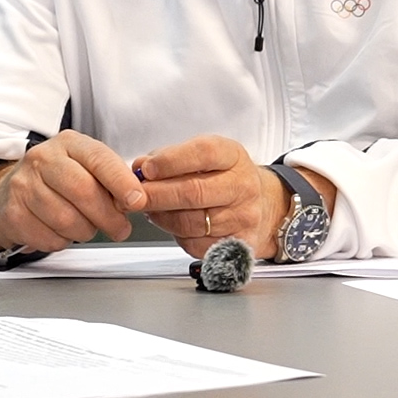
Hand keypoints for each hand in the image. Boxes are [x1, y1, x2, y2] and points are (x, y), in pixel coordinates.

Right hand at [0, 130, 146, 252]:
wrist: (11, 194)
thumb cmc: (58, 181)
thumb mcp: (85, 168)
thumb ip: (110, 179)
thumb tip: (136, 198)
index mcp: (68, 143)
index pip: (99, 159)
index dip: (121, 182)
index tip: (137, 200)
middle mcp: (42, 159)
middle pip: (84, 192)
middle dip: (108, 217)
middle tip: (120, 228)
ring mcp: (24, 186)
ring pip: (68, 220)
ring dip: (85, 231)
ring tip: (85, 226)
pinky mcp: (13, 213)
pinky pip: (51, 238)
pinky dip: (63, 241)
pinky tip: (60, 230)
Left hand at [130, 136, 297, 258]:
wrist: (263, 205)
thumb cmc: (225, 177)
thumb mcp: (204, 157)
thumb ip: (170, 158)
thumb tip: (138, 167)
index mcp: (233, 157)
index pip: (203, 153)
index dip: (170, 161)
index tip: (145, 168)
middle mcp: (243, 186)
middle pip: (194, 192)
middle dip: (157, 195)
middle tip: (134, 196)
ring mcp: (244, 217)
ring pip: (191, 222)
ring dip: (162, 217)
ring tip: (150, 209)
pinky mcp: (240, 244)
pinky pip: (197, 244)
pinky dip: (177, 236)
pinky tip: (171, 224)